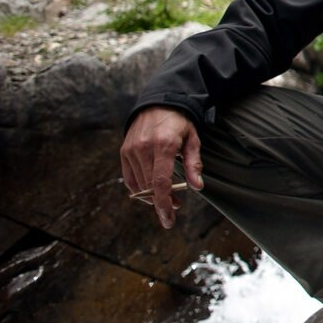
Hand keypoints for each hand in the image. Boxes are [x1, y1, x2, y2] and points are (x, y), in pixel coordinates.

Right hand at [121, 107, 203, 228]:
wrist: (158, 103)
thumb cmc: (179, 123)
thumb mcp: (193, 139)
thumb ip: (194, 164)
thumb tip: (197, 187)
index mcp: (164, 145)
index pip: (160, 182)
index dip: (164, 203)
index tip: (169, 219)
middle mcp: (144, 148)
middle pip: (150, 187)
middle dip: (162, 202)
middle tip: (176, 206)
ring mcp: (131, 150)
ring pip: (139, 184)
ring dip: (152, 196)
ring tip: (167, 197)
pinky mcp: (124, 151)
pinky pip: (130, 178)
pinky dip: (140, 188)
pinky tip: (151, 191)